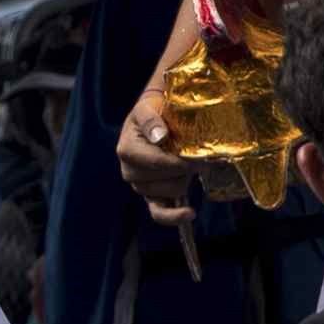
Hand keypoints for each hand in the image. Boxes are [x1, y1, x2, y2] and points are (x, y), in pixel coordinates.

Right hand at [114, 96, 199, 222]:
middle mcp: (130, 172)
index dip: (178, 162)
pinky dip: (173, 216)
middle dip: (183, 169)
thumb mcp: (148, 107)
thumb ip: (150, 119)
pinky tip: (190, 213)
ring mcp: (141, 186)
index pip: (155, 163)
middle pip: (163, 181)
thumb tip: (159, 136)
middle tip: (197, 156)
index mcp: (127, 150)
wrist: (155, 117)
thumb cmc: (152, 111)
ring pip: (169, 192)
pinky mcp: (152, 196)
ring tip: (189, 163)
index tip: (196, 155)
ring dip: (184, 179)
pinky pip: (159, 212)